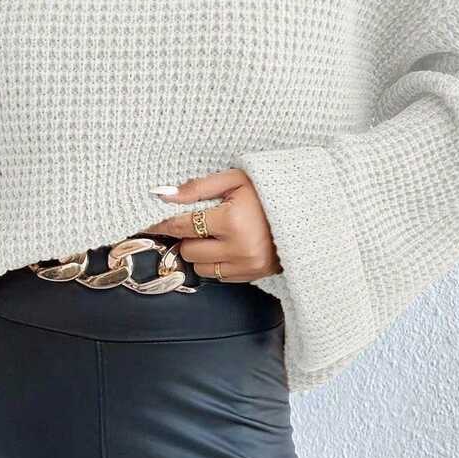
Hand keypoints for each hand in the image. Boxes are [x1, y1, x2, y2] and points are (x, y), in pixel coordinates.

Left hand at [142, 168, 282, 280]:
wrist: (305, 210)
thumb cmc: (267, 191)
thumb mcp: (234, 180)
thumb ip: (197, 187)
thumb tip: (163, 194)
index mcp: (232, 220)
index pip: (183, 226)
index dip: (164, 224)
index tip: (153, 224)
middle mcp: (238, 247)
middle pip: (189, 251)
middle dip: (189, 238)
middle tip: (200, 224)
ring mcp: (247, 265)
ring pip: (202, 268)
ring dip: (202, 253)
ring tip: (216, 236)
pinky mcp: (254, 276)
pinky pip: (220, 277)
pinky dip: (218, 263)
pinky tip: (229, 246)